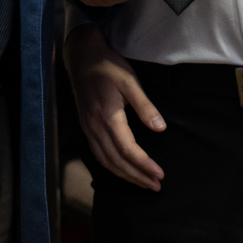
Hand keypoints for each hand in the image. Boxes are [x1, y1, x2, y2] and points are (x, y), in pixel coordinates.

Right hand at [65, 23, 164, 191]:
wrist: (82, 57)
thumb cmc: (108, 66)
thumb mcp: (130, 81)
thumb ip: (144, 106)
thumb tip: (160, 128)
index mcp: (107, 117)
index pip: (128, 150)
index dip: (144, 165)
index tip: (160, 175)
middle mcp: (95, 127)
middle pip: (116, 161)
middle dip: (137, 176)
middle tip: (155, 186)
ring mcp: (88, 128)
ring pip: (106, 161)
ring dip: (125, 175)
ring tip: (143, 182)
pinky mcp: (86, 127)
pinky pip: (98, 154)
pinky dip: (112, 166)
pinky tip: (122, 169)